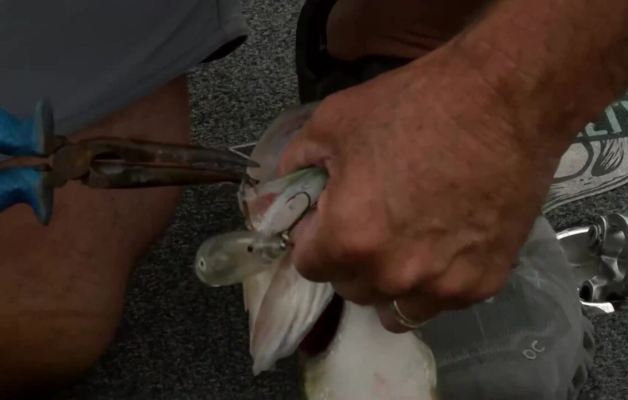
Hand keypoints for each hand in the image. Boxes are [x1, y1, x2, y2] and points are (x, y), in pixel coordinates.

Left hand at [279, 49, 565, 331]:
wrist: (504, 99)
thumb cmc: (414, 105)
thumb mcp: (332, 122)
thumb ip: (293, 167)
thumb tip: (277, 198)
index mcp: (347, 239)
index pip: (307, 265)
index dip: (313, 237)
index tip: (329, 216)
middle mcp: (391, 275)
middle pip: (349, 288)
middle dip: (349, 258)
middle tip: (369, 219)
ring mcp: (441, 286)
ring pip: (395, 307)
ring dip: (389, 281)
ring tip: (405, 240)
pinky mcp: (484, 284)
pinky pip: (441, 299)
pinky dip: (434, 280)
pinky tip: (444, 240)